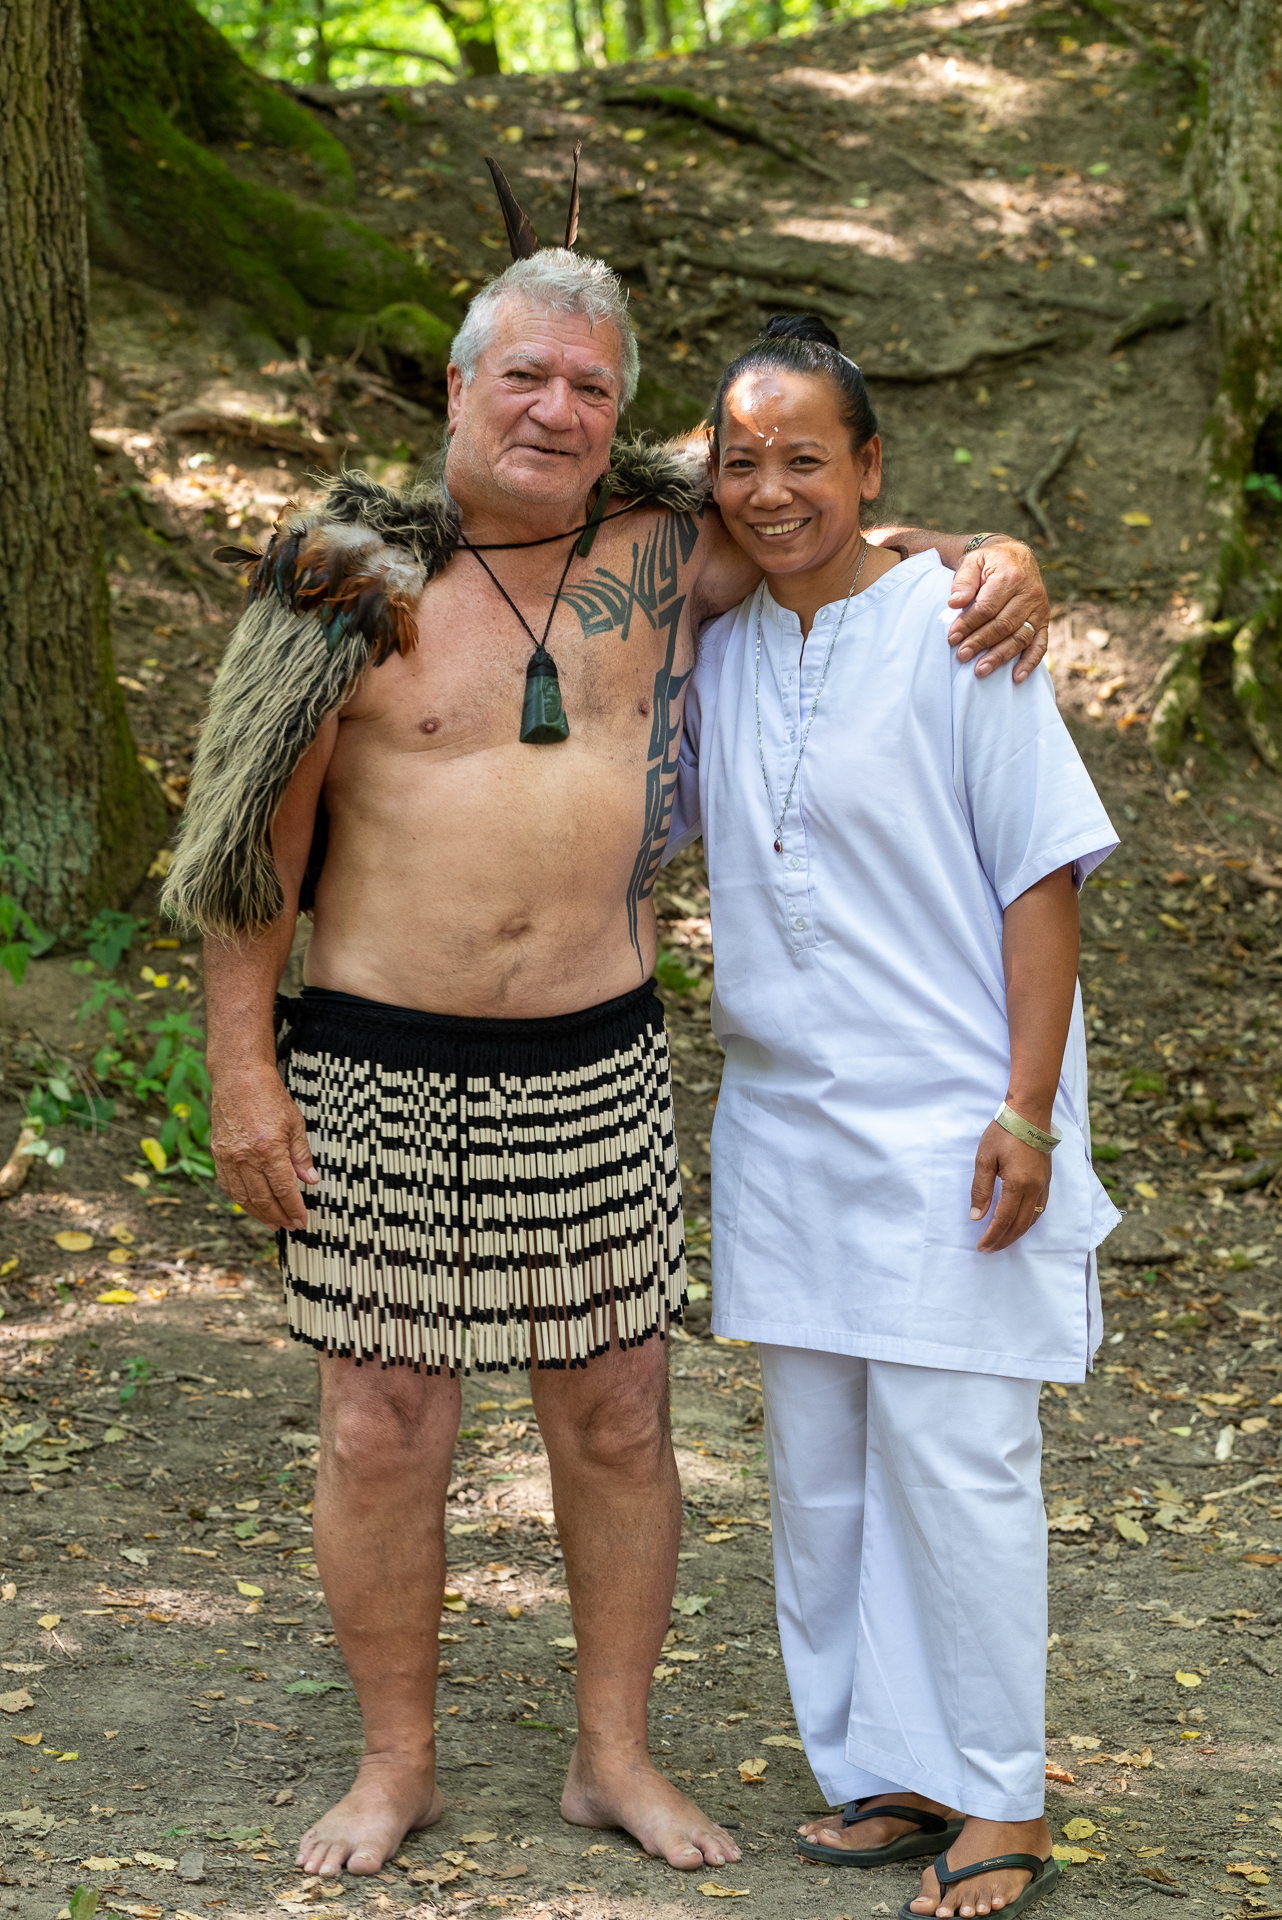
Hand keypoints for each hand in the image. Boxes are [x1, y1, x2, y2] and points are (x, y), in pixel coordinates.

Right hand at [210, 1061, 318, 1230]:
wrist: (239, 1078)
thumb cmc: (270, 1097)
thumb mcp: (295, 1124)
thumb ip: (301, 1156)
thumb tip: (311, 1181)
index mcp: (269, 1150)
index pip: (284, 1190)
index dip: (294, 1208)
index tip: (302, 1220)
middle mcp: (246, 1157)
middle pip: (263, 1199)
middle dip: (279, 1216)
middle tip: (290, 1226)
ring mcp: (229, 1158)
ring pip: (244, 1197)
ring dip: (260, 1214)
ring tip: (273, 1223)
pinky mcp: (218, 1155)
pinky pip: (229, 1186)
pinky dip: (241, 1200)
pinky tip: (251, 1206)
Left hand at [947, 537, 1049, 683]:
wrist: (1015, 556)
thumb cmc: (989, 562)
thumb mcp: (973, 561)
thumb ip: (964, 581)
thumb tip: (955, 603)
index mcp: (1010, 576)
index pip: (988, 607)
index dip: (969, 624)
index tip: (952, 637)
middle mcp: (1029, 593)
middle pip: (1004, 624)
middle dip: (981, 642)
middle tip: (962, 656)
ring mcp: (1039, 609)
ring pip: (1020, 637)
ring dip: (1000, 656)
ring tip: (980, 670)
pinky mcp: (1044, 621)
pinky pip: (1040, 644)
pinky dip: (1030, 662)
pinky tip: (1017, 677)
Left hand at [969, 1121, 1051, 1250]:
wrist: (1029, 1114)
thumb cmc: (1004, 1133)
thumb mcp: (984, 1159)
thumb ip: (981, 1189)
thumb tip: (977, 1216)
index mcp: (1018, 1185)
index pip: (1003, 1220)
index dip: (992, 1236)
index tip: (981, 1246)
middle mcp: (1035, 1189)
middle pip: (1020, 1225)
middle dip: (1004, 1240)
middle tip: (989, 1249)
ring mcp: (1044, 1185)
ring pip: (1032, 1219)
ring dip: (1017, 1234)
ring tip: (1002, 1241)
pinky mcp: (1047, 1180)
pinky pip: (1040, 1209)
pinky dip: (1029, 1221)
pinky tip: (1020, 1223)